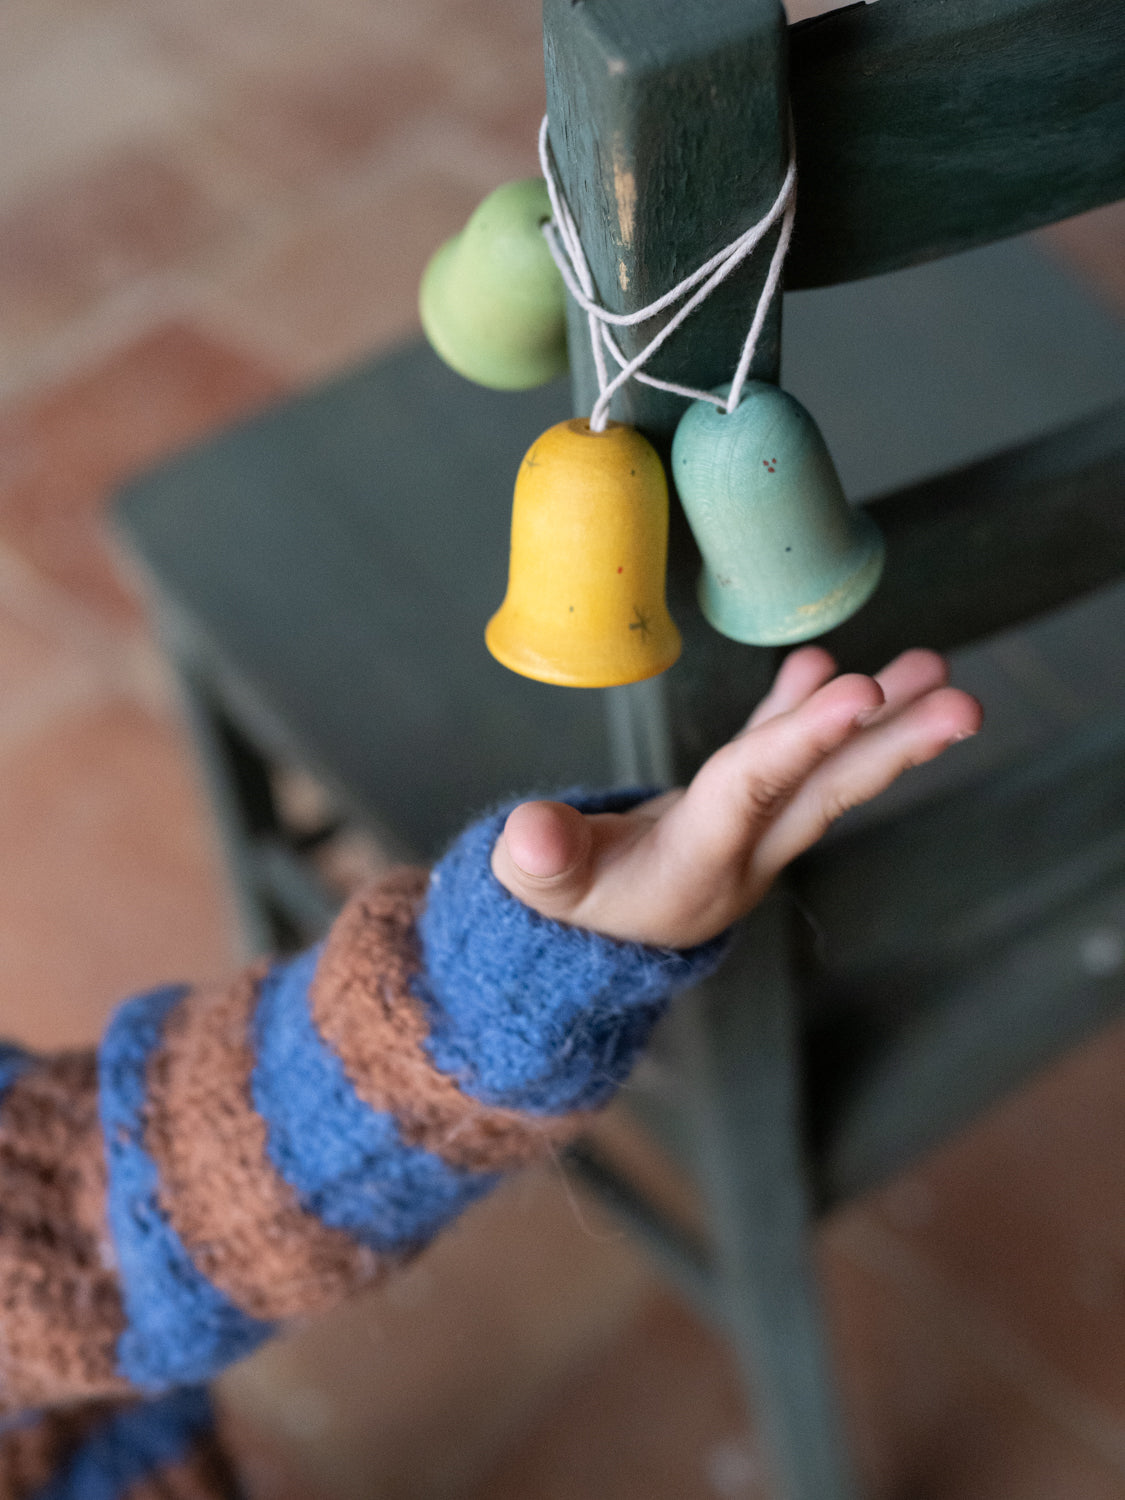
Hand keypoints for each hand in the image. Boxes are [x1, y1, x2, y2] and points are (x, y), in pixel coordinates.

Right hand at [491, 647, 981, 948]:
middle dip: (895, 745)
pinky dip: (805, 711)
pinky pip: (780, 755)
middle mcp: (743, 849)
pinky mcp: (734, 810)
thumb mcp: (539, 894)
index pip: (757, 791)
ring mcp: (748, 829)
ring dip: (879, 721)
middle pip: (827, 789)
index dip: (804, 740)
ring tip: (936, 667)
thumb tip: (531, 833)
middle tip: (964, 703)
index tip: (862, 694)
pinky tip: (828, 664)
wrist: (589, 940)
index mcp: (698, 864)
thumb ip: (539, 863)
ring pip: (822, 769)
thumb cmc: (562, 914)